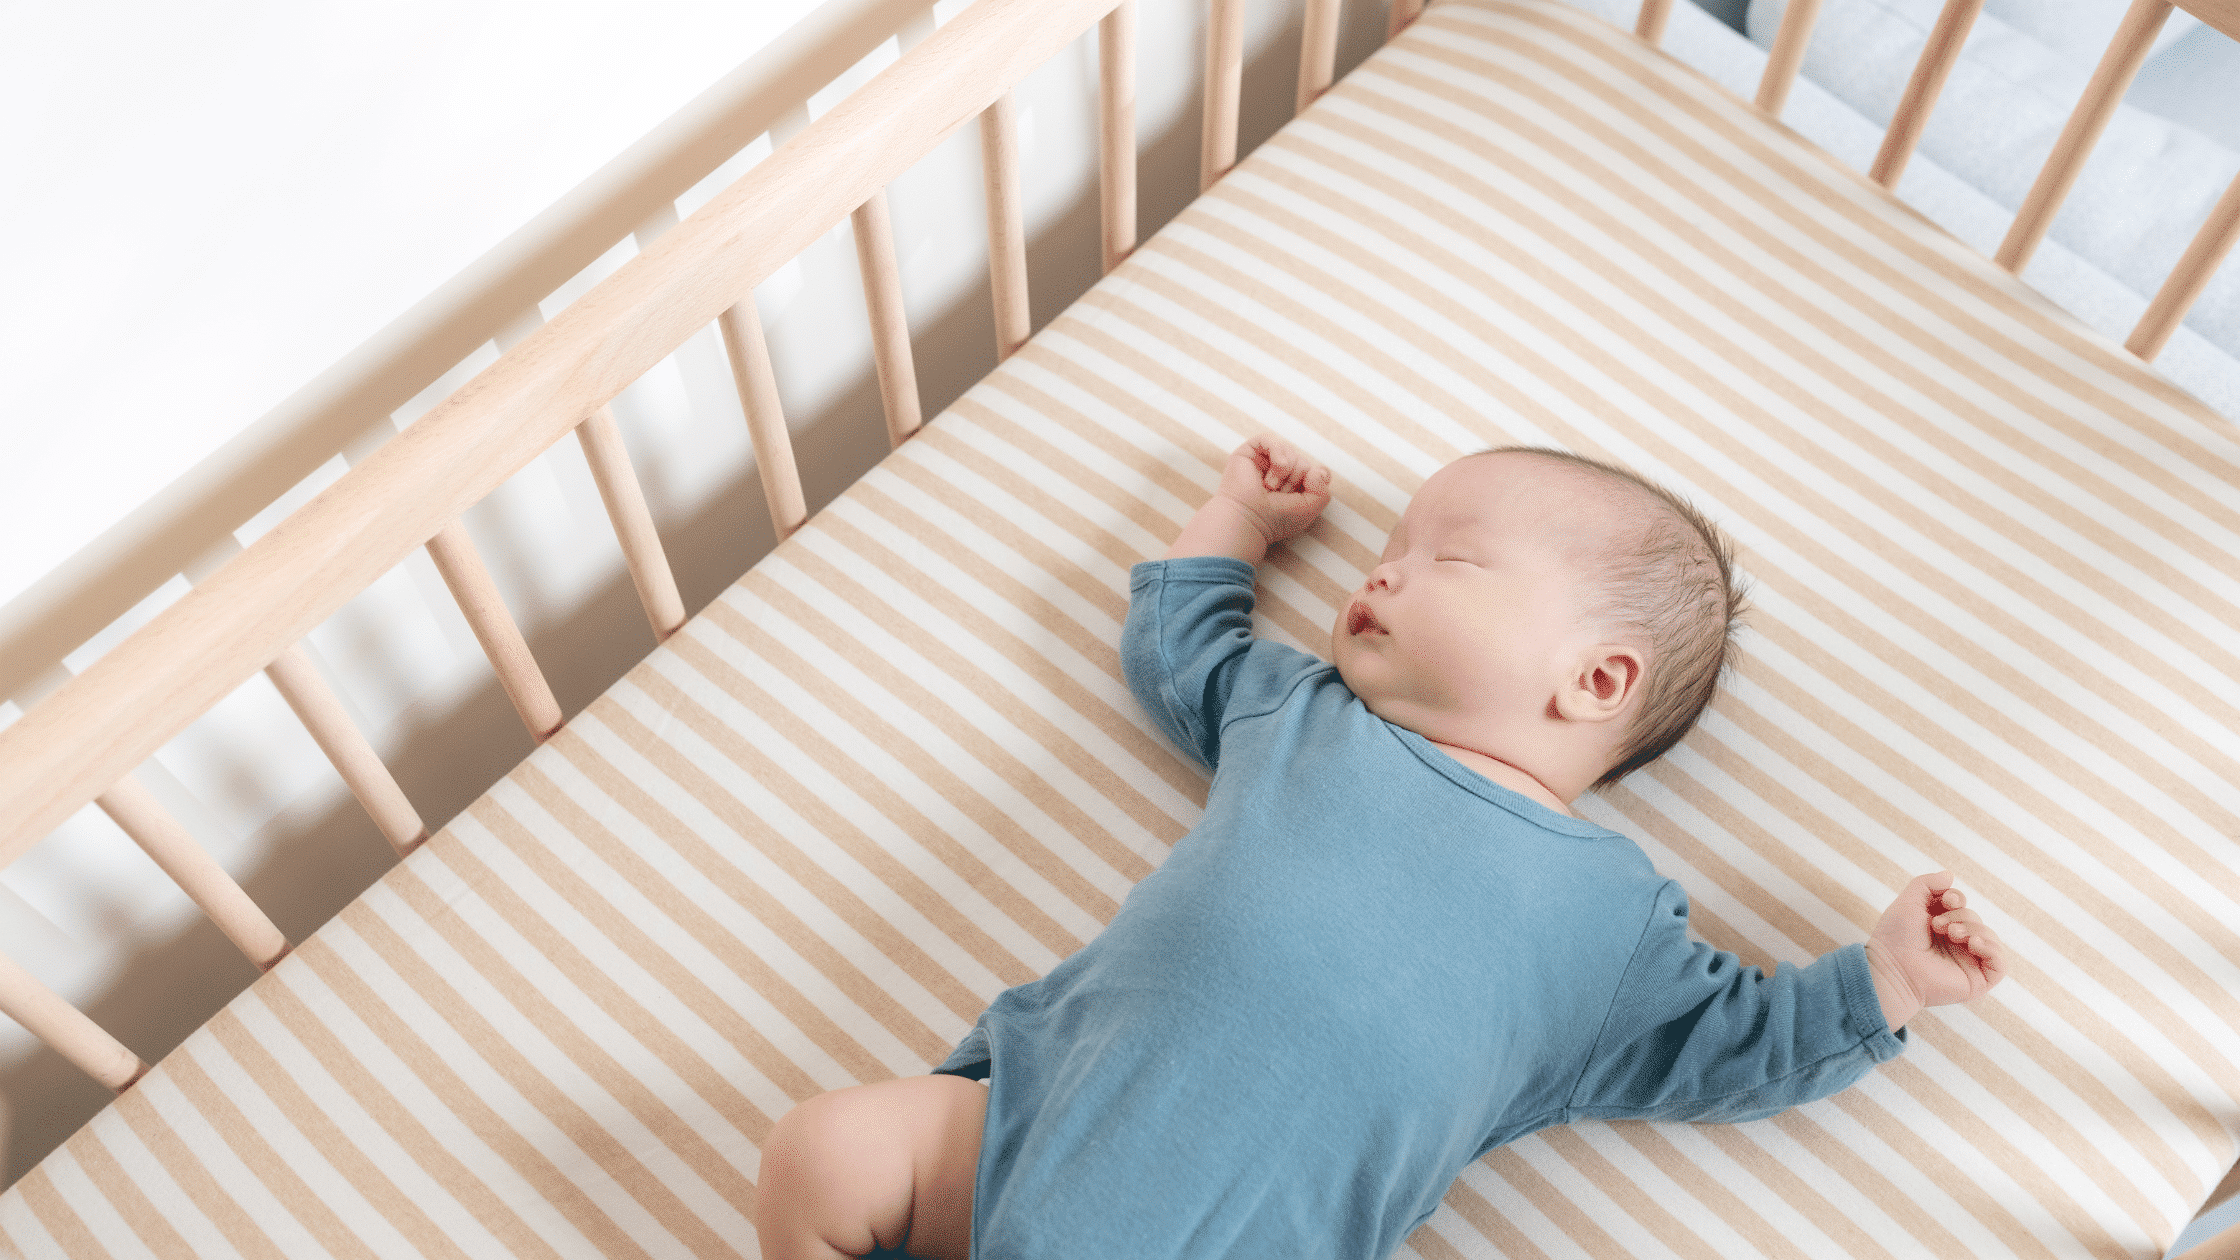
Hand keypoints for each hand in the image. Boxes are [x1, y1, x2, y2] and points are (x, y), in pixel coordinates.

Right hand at [1216, 433, 1332, 546]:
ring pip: (1290, 451)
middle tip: (1278, 495)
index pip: (1314, 470)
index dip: (1312, 480)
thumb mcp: (1310, 508)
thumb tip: (1317, 469)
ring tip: (1269, 488)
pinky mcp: (1249, 452)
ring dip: (1285, 472)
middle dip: (1295, 480)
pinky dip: (1276, 455)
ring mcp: (1263, 461)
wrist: (1249, 520)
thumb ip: (1323, 489)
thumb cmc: (1276, 519)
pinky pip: (1270, 440)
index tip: (1298, 497)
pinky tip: (1269, 475)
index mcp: (1292, 484)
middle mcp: (1278, 471)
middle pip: (1303, 462)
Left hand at [1864, 872, 2008, 1030]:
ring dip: (1974, 929)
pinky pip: (2000, 964)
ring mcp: (1967, 962)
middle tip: (1938, 925)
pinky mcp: (1977, 981)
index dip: (1958, 898)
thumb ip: (1927, 883)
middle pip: (1975, 919)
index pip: (1962, 906)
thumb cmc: (1895, 936)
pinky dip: (1992, 949)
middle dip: (1961, 916)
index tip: (1947, 900)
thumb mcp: (1909, 901)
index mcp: (1941, 927)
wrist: (1892, 966)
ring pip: (1989, 938)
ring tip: (1953, 934)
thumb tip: (1950, 875)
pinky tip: (1973, 943)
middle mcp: (1955, 945)